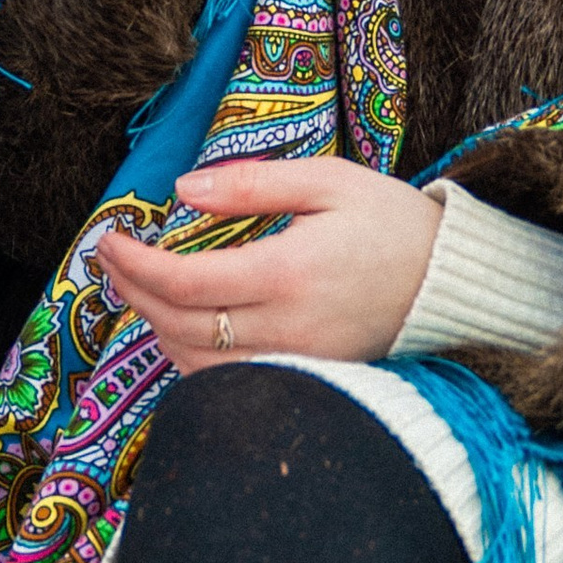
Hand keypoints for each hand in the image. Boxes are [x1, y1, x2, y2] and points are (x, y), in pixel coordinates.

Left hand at [98, 156, 443, 370]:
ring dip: (155, 326)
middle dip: (131, 292)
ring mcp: (297, 362)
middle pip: (178, 325)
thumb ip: (251, 184)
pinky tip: (181, 324)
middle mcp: (288, 329)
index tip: (108, 241)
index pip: (184, 282)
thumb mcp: (329, 181)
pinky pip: (225, 382)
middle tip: (110, 259)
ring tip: (138, 287)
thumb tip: (182, 190)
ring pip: (195, 363)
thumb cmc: (393, 222)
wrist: (455, 283)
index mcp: (289, 273)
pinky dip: (188, 356)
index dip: (134, 266)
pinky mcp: (307, 380)